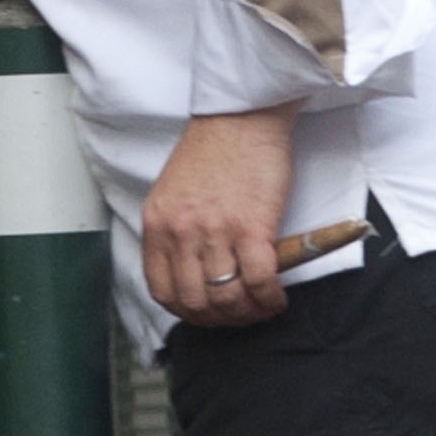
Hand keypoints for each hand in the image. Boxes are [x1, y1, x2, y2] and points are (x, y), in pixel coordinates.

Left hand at [143, 106, 298, 328]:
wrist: (243, 116)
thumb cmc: (214, 149)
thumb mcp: (174, 192)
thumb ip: (176, 231)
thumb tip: (192, 271)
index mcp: (158, 223)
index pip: (162, 290)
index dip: (186, 312)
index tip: (205, 314)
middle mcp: (181, 231)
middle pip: (195, 302)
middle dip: (220, 320)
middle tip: (239, 316)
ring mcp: (215, 230)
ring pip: (227, 298)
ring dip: (248, 313)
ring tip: (262, 307)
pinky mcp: (252, 226)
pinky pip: (259, 281)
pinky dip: (270, 299)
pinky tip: (277, 297)